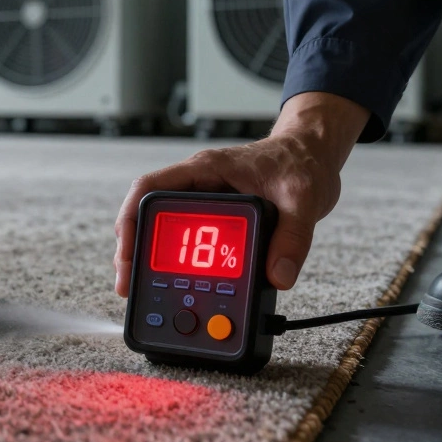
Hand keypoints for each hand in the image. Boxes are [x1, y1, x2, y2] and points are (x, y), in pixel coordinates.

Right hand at [113, 92, 369, 295]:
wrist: (314, 152)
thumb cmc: (302, 162)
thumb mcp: (303, 198)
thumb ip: (293, 238)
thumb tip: (278, 277)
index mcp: (206, 169)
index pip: (149, 189)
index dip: (131, 220)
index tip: (128, 254)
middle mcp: (197, 183)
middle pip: (146, 214)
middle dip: (132, 250)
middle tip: (127, 284)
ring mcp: (203, 200)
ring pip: (161, 228)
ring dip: (149, 258)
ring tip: (141, 289)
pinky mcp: (214, 216)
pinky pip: (184, 238)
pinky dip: (174, 261)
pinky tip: (173, 282)